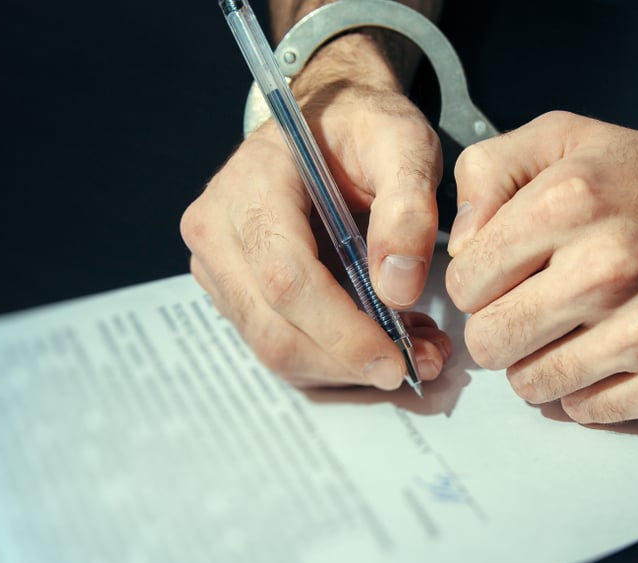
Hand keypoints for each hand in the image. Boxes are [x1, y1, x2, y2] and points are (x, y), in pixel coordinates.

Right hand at [181, 57, 450, 389]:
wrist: (326, 119)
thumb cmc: (363, 128)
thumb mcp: (403, 145)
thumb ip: (408, 209)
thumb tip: (398, 289)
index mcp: (251, 186)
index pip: (286, 279)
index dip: (342, 331)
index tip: (397, 359)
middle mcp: (217, 230)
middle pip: (273, 328)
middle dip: (348, 361)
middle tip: (420, 364)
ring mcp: (217, 265)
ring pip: (274, 348)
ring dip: (346, 367)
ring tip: (413, 350)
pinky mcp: (234, 290)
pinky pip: (280, 343)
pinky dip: (334, 358)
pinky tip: (382, 340)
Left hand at [445, 111, 637, 422]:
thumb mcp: (566, 139)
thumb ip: (489, 171)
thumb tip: (460, 240)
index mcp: (570, 203)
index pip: (464, 284)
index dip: (477, 282)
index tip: (506, 274)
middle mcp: (608, 268)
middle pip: (490, 343)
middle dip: (500, 328)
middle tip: (531, 308)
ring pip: (531, 385)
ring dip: (539, 363)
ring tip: (569, 330)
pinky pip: (587, 411)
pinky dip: (586, 389)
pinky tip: (605, 353)